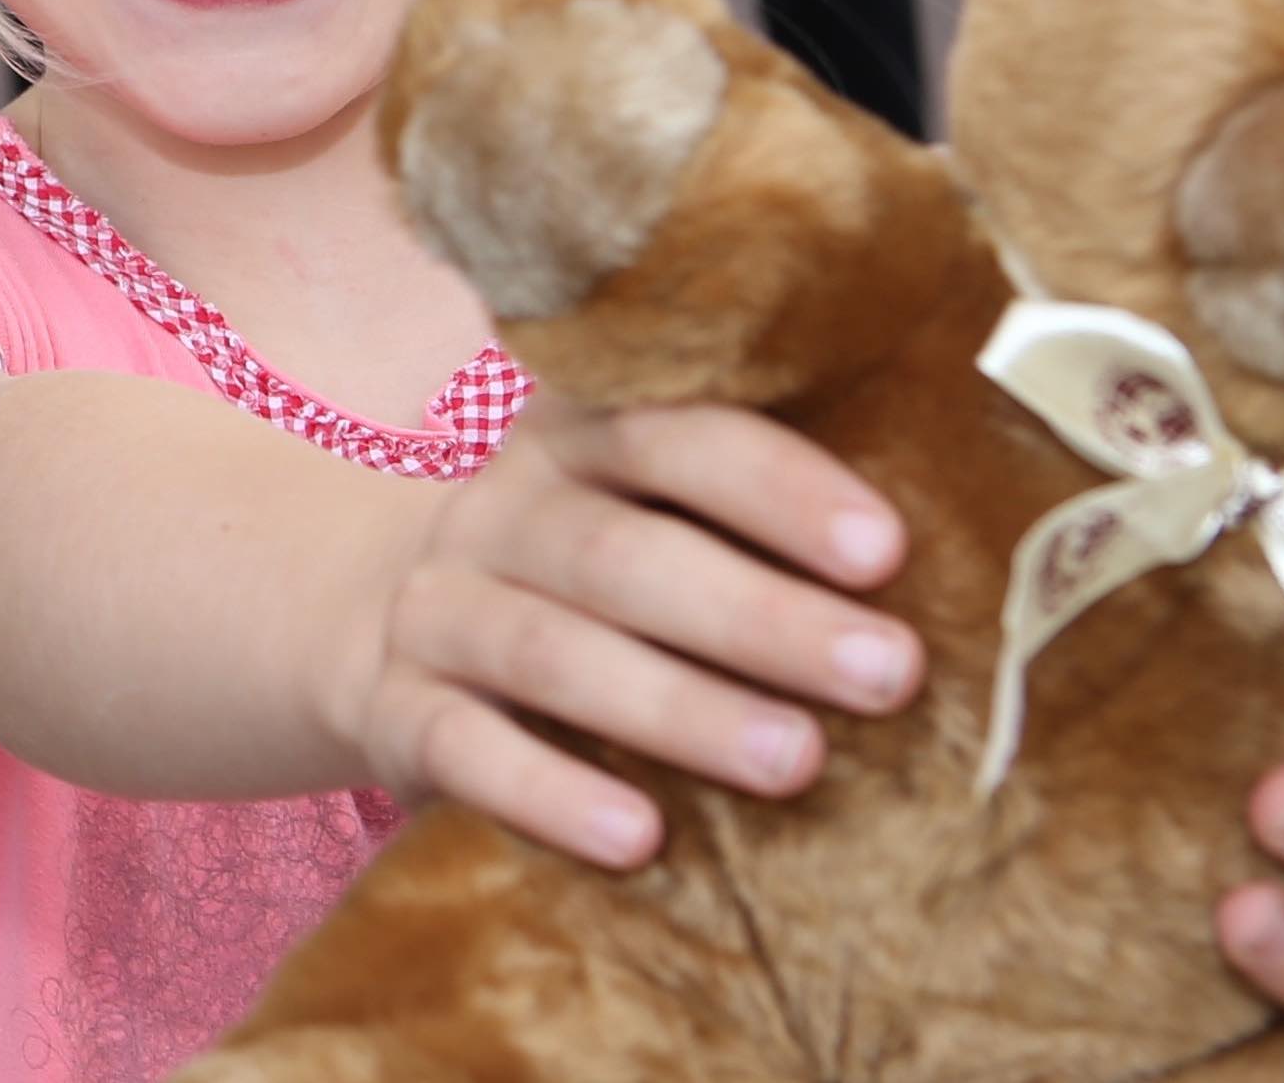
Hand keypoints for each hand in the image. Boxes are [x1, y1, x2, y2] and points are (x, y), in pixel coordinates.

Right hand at [327, 399, 918, 869]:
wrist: (335, 604)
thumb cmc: (550, 570)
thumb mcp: (609, 512)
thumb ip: (722, 529)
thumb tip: (947, 578)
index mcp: (575, 446)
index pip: (680, 446)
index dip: (781, 491)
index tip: (887, 550)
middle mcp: (499, 515)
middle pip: (629, 557)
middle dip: (764, 617)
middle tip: (890, 673)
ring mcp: (435, 610)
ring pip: (555, 654)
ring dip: (679, 708)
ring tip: (797, 762)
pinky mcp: (384, 710)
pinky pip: (462, 748)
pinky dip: (547, 791)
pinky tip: (637, 836)